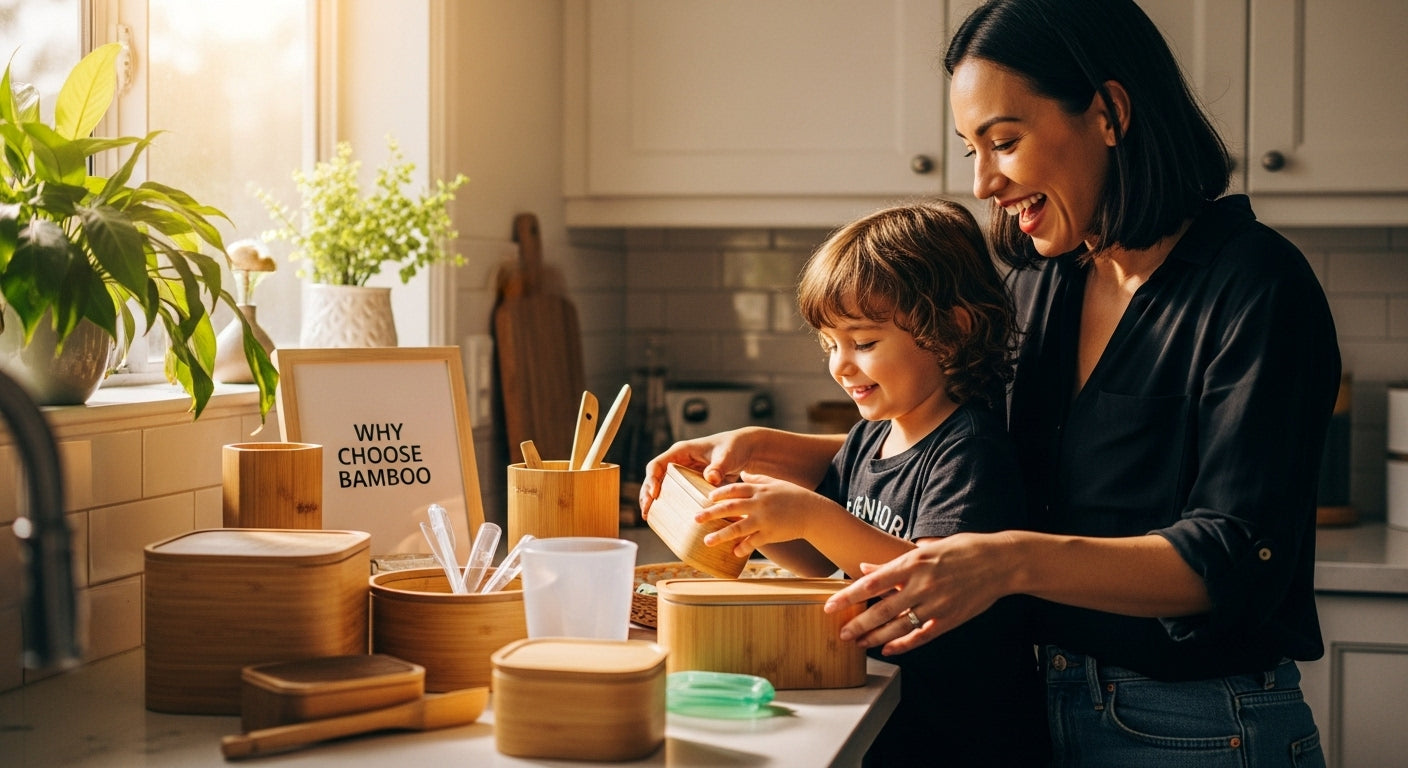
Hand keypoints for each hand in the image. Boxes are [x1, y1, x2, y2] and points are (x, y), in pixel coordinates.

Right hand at [638, 429, 756, 515]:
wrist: (745, 450)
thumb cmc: (735, 448)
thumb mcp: (727, 455)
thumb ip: (719, 466)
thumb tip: (711, 479)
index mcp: (681, 451)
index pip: (657, 464)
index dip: (651, 479)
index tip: (654, 494)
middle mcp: (678, 462)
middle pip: (654, 478)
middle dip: (647, 494)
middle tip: (646, 511)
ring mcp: (684, 473)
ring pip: (662, 487)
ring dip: (653, 501)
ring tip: (648, 517)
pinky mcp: (691, 483)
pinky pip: (675, 494)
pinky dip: (668, 505)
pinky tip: (665, 519)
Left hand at [696, 471, 825, 555]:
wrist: (813, 512)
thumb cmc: (793, 496)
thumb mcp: (775, 483)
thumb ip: (758, 478)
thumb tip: (744, 472)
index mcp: (759, 490)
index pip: (734, 489)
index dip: (719, 493)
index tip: (707, 498)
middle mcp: (759, 503)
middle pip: (731, 508)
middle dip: (711, 513)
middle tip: (695, 518)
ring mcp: (765, 520)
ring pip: (739, 527)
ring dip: (721, 535)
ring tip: (707, 541)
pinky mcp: (771, 534)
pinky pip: (754, 542)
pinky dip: (743, 548)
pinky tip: (734, 552)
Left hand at [822, 532, 1011, 655]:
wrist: (1001, 562)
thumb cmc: (963, 549)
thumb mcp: (926, 549)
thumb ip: (894, 562)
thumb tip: (866, 568)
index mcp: (913, 563)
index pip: (872, 583)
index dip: (848, 597)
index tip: (831, 606)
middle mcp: (922, 585)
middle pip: (881, 610)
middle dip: (858, 624)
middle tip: (841, 634)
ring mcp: (936, 604)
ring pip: (898, 626)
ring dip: (875, 637)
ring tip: (858, 643)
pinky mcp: (949, 619)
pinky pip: (921, 636)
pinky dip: (903, 645)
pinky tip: (888, 650)